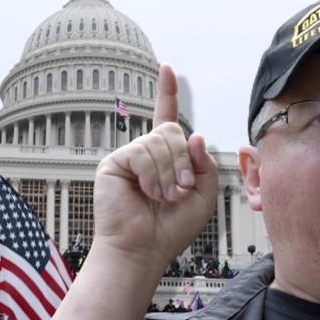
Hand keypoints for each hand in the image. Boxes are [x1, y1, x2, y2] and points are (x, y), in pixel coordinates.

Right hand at [93, 64, 217, 273]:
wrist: (143, 250)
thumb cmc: (170, 229)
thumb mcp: (202, 194)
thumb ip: (205, 164)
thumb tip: (195, 135)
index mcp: (165, 158)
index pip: (166, 118)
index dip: (167, 93)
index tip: (167, 70)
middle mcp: (145, 154)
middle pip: (172, 131)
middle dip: (184, 159)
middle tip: (181, 187)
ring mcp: (129, 157)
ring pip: (159, 141)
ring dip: (169, 172)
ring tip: (164, 196)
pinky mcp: (114, 164)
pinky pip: (142, 152)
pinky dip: (152, 175)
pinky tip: (147, 193)